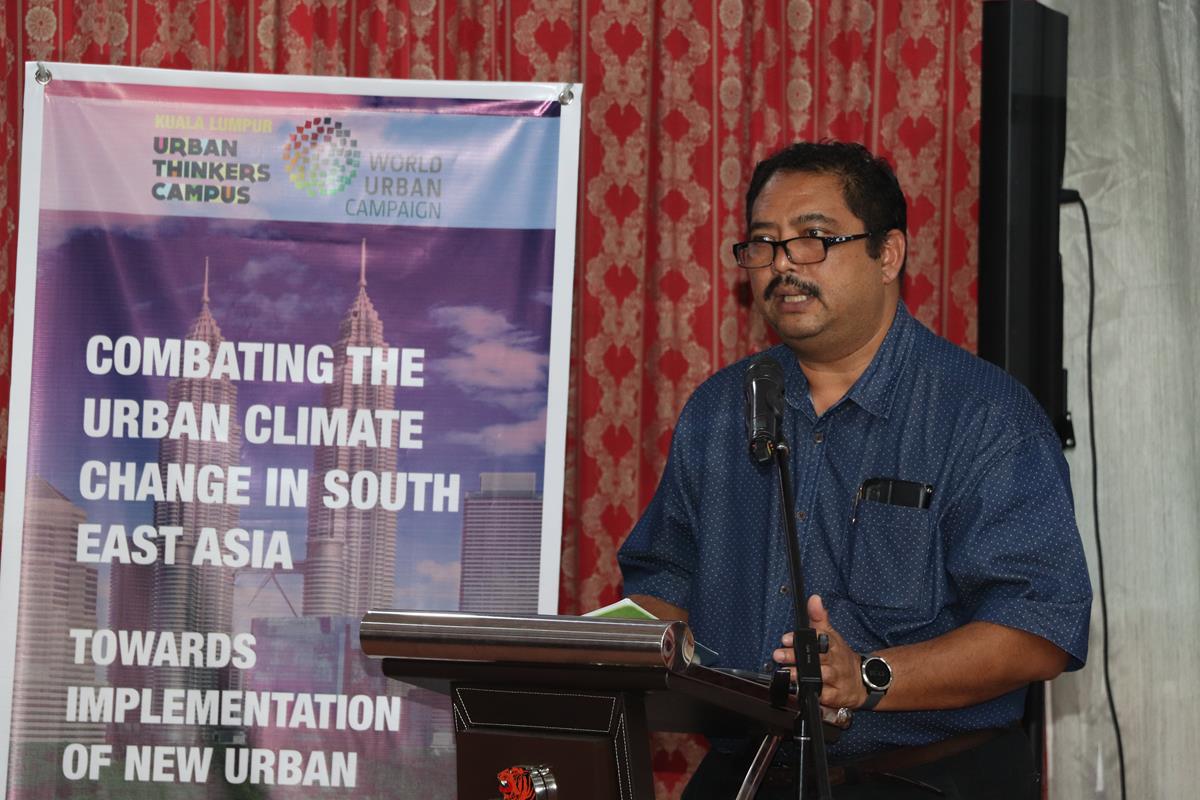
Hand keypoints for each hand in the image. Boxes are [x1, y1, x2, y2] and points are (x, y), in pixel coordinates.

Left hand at [773, 594, 868, 710]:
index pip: (819, 638)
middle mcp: (834, 662)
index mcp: (832, 645)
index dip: (802, 638)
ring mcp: (836, 679)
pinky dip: (812, 694)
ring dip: (801, 676)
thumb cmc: (841, 656)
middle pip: (815, 658)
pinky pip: (824, 696)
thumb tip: (814, 599)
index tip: (786, 638)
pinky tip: (798, 692)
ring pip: (819, 677)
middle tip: (779, 655)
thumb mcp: (831, 634)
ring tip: (787, 673)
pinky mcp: (836, 695)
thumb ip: (819, 617)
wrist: (862, 680)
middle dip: (795, 657)